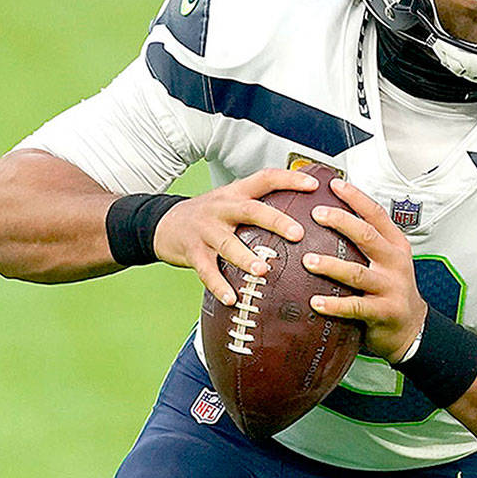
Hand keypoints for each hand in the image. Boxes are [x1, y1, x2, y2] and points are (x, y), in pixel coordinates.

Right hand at [152, 168, 310, 305]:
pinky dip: (219, 285)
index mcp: (236, 193)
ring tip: (263, 270)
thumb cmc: (209, 215)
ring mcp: (206, 231)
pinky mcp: (193, 252)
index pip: (265, 178)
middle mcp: (222, 209)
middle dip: (276, 221)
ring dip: (246, 258)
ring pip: (228, 244)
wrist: (163, 223)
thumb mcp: (231, 200)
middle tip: (297, 234)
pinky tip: (232, 298)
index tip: (313, 185)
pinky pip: (207, 270)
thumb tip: (302, 213)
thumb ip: (259, 204)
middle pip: (251, 210)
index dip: (289, 179)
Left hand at [302, 178, 427, 362]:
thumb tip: (330, 218)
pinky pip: (355, 307)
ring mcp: (391, 287)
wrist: (411, 327)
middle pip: (367, 235)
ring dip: (330, 265)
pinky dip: (334, 304)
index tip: (335, 184)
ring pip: (357, 272)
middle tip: (316, 213)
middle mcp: (395, 262)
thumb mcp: (387, 260)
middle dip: (341, 222)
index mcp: (395, 245)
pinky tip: (315, 302)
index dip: (356, 197)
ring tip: (307, 261)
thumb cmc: (391, 290)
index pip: (376, 214)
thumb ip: (367, 242)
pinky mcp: (384, 311)